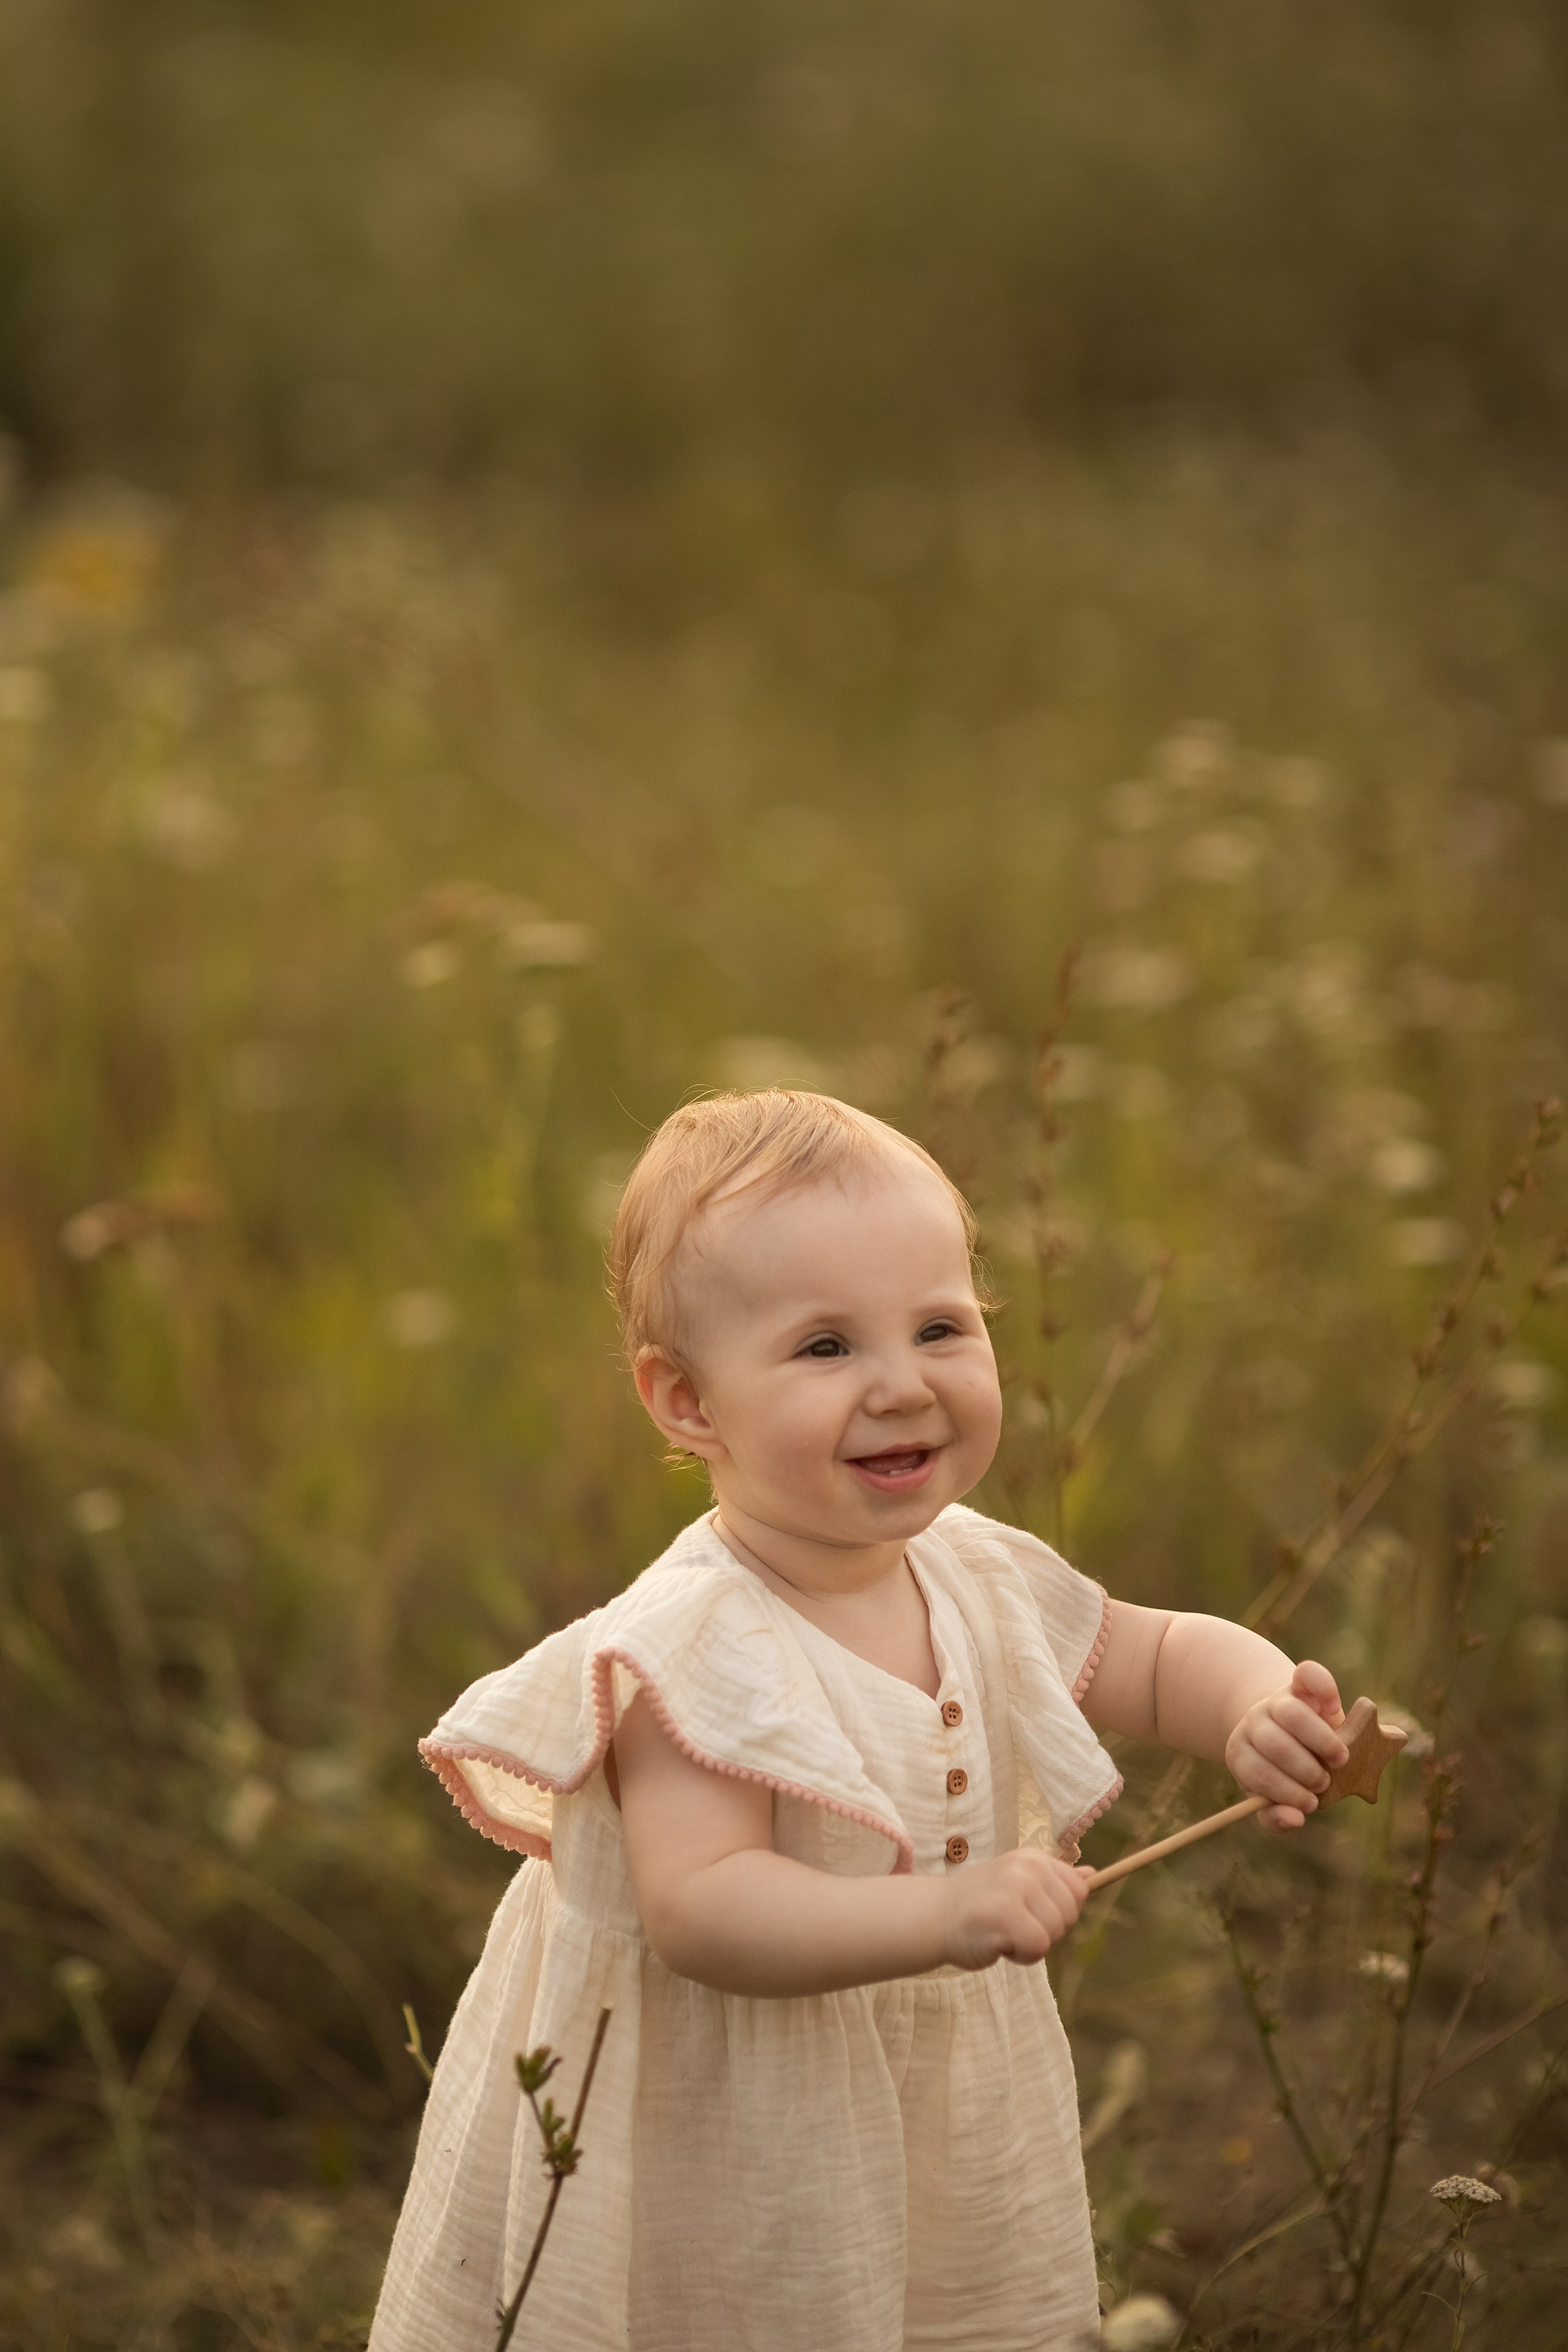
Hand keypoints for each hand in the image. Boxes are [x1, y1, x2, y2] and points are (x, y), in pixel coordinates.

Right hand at [940, 1847, 1093, 1970]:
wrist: (936, 1916)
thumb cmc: (982, 1905)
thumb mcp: (1020, 1885)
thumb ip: (1055, 1882)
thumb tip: (1093, 1875)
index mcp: (1034, 1858)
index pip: (1078, 1890)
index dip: (1059, 1911)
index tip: (1031, 1912)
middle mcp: (1028, 1867)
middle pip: (1070, 1914)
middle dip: (1047, 1930)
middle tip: (1014, 1925)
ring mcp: (1016, 1888)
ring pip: (1055, 1933)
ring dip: (1031, 1945)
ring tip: (1004, 1933)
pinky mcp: (1005, 1914)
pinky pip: (1038, 1947)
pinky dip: (1021, 1956)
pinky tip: (999, 1944)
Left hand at [1226, 1659, 1347, 1833]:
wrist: (1287, 1731)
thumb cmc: (1284, 1773)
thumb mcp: (1273, 1796)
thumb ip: (1277, 1815)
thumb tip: (1294, 1821)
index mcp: (1242, 1752)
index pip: (1255, 1771)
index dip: (1284, 1790)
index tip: (1309, 1804)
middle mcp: (1255, 1722)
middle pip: (1274, 1743)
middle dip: (1303, 1769)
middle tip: (1323, 1783)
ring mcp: (1277, 1699)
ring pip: (1292, 1714)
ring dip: (1320, 1741)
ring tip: (1339, 1760)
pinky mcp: (1300, 1682)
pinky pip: (1309, 1674)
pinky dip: (1325, 1688)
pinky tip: (1334, 1707)